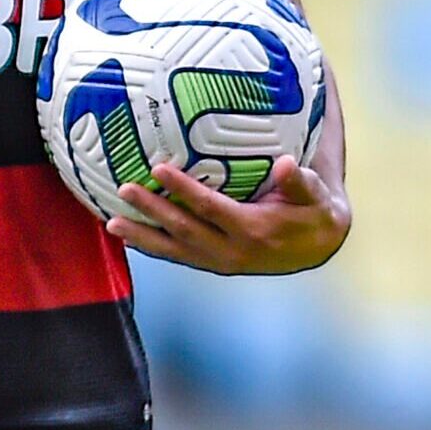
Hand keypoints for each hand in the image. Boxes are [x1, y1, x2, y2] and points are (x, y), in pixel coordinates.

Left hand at [107, 157, 350, 274]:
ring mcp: (219, 262)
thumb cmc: (315, 213)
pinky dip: (151, 248)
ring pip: (174, 250)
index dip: (183, 190)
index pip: (211, 208)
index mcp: (254, 231)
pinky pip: (177, 257)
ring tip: (111, 223)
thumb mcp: (318, 198)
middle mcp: (232, 251)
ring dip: (141, 236)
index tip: (158, 168)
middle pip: (184, 229)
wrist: (319, 248)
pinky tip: (126, 237)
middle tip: (125, 188)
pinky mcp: (212, 264)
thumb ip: (302, 182)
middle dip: (152, 210)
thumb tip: (286, 165)